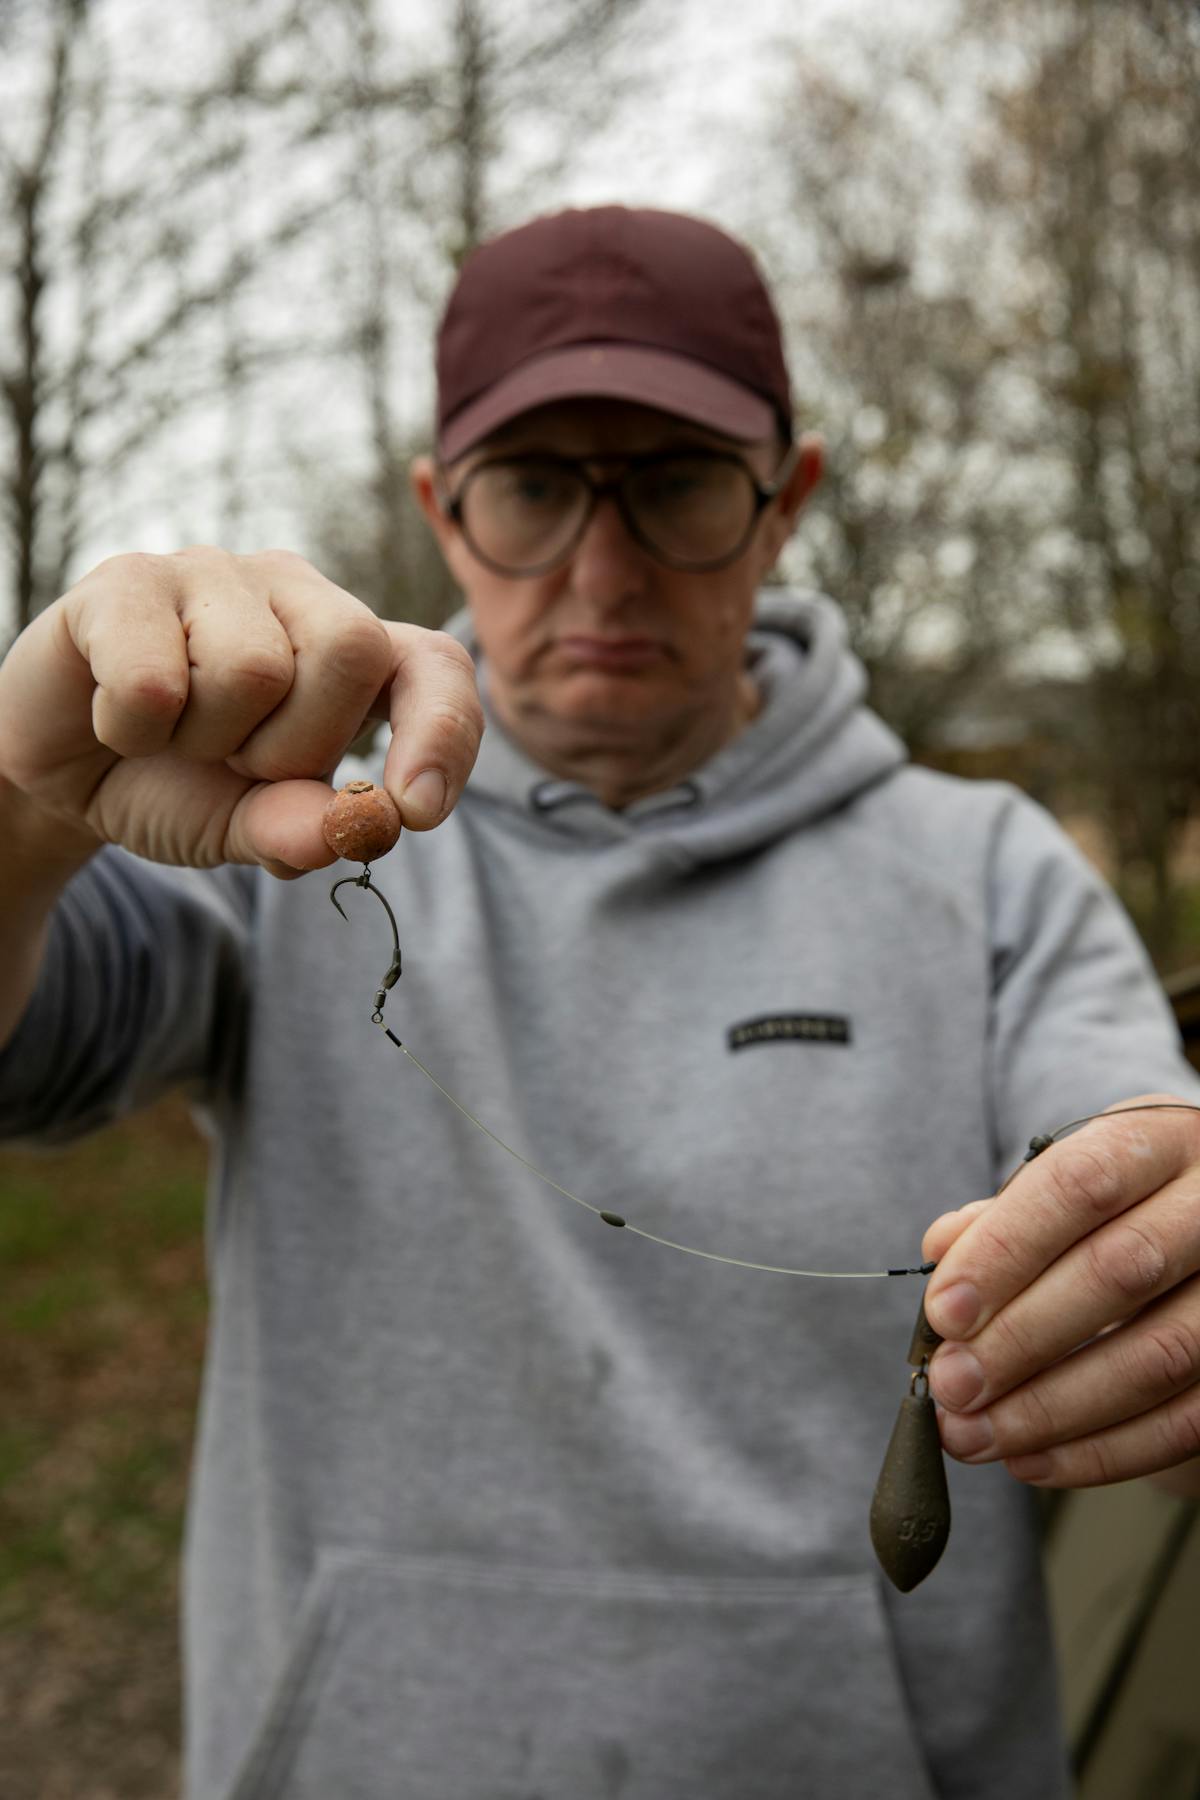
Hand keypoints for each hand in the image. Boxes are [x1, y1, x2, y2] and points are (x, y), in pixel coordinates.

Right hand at [0, 547, 483, 876]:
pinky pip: (154, 679)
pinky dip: (132, 731)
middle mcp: (296, 591)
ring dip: (206, 740)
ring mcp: (213, 572)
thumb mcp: (251, 829)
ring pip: (254, 668)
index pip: (435, 665)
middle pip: (353, 650)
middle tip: (241, 763)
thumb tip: (355, 830)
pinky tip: (119, 719)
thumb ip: (304, 831)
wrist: (67, 775)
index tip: (416, 810)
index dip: (444, 731)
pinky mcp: (127, 578)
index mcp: (353, 650)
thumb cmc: (183, 785)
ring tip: (176, 735)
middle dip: (298, 745)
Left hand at [922, 1095, 1199, 1488]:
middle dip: (1020, 1339)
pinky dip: (1103, 1452)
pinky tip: (1033, 1460)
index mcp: (1159, 1140)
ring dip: (1052, 1410)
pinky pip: (1187, 1421)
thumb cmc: (1119, 1206)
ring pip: (1159, 1356)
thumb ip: (1005, 1215)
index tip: (942, 1312)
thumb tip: (940, 1251)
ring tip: (975, 1434)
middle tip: (951, 1386)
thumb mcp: (1071, 1182)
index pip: (1080, 1184)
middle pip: (1120, 1271)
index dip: (1006, 1250)